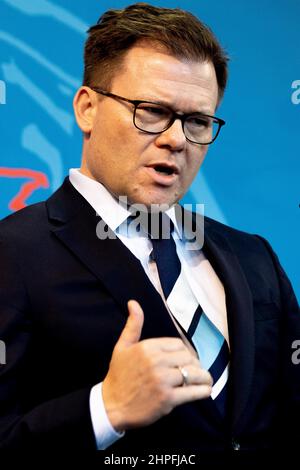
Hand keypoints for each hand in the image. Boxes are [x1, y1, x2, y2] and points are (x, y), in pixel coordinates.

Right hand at [102, 300, 212, 431]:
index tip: (184, 361)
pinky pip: (194, 392)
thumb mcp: (122, 347)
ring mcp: (163, 381)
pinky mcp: (167, 399)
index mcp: (148, 347)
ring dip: (203, 377)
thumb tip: (133, 302)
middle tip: (194, 372)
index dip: (184, 353)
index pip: (179, 345)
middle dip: (194, 365)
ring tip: (204, 381)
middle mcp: (156, 362)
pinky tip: (205, 390)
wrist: (111, 406)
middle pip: (188, 358)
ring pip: (195, 373)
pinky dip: (203, 391)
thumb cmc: (118, 376)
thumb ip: (133, 325)